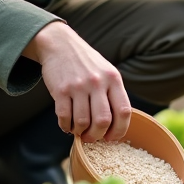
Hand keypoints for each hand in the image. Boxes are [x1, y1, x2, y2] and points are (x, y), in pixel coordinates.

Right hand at [22, 21, 132, 141]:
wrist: (60, 45)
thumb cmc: (86, 63)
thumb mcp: (107, 72)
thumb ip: (113, 94)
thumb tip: (116, 126)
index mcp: (113, 79)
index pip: (124, 111)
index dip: (120, 130)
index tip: (112, 138)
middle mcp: (97, 82)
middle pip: (102, 121)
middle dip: (97, 135)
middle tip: (92, 137)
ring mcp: (78, 86)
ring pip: (82, 122)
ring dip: (80, 132)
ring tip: (78, 130)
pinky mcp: (61, 90)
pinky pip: (64, 117)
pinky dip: (66, 126)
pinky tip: (67, 125)